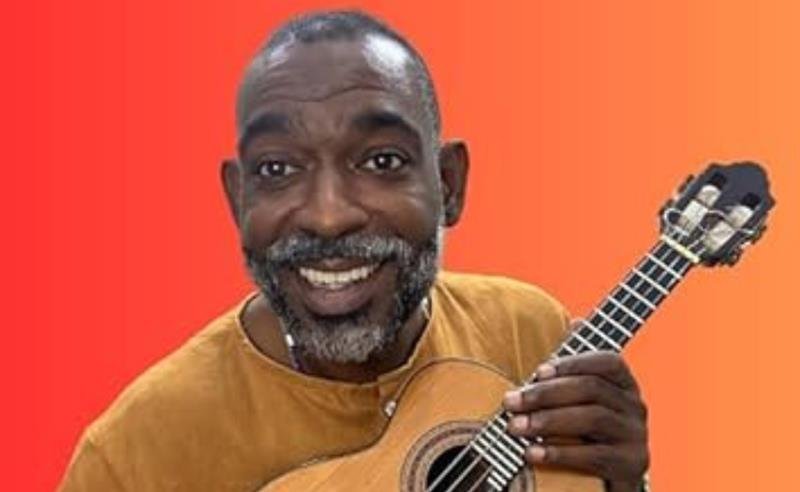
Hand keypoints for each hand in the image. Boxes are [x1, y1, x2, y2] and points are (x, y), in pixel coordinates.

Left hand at [502, 351, 648, 491]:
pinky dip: (559, 453)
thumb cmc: (585, 433)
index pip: (608, 361)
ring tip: (515, 427)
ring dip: (548, 421)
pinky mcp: (632, 466)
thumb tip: (576, 321)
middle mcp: (636, 406)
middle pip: (592, 389)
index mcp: (624, 384)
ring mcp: (637, 436)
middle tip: (510, 402)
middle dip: (545, 394)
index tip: (538, 371)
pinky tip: (532, 453)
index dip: (572, 362)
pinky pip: (594, 456)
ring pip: (593, 419)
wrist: (608, 482)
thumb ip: (574, 365)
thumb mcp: (580, 398)